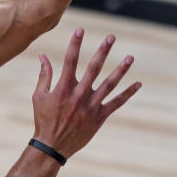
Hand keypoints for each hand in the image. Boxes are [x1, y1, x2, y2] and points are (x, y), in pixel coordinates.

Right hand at [31, 29, 139, 159]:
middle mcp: (79, 94)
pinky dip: (128, 93)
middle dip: (103, 51)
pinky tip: (138, 84)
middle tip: (111, 37)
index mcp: (64, 88)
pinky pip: (117, 103)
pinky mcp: (100, 117)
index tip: (80, 29)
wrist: (53, 146)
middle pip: (94, 68)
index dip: (75, 44)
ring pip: (109, 84)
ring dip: (120, 70)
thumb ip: (44, 75)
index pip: (70, 60)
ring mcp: (91, 106)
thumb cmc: (44, 119)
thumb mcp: (39, 96)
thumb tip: (43, 56)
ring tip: (130, 57)